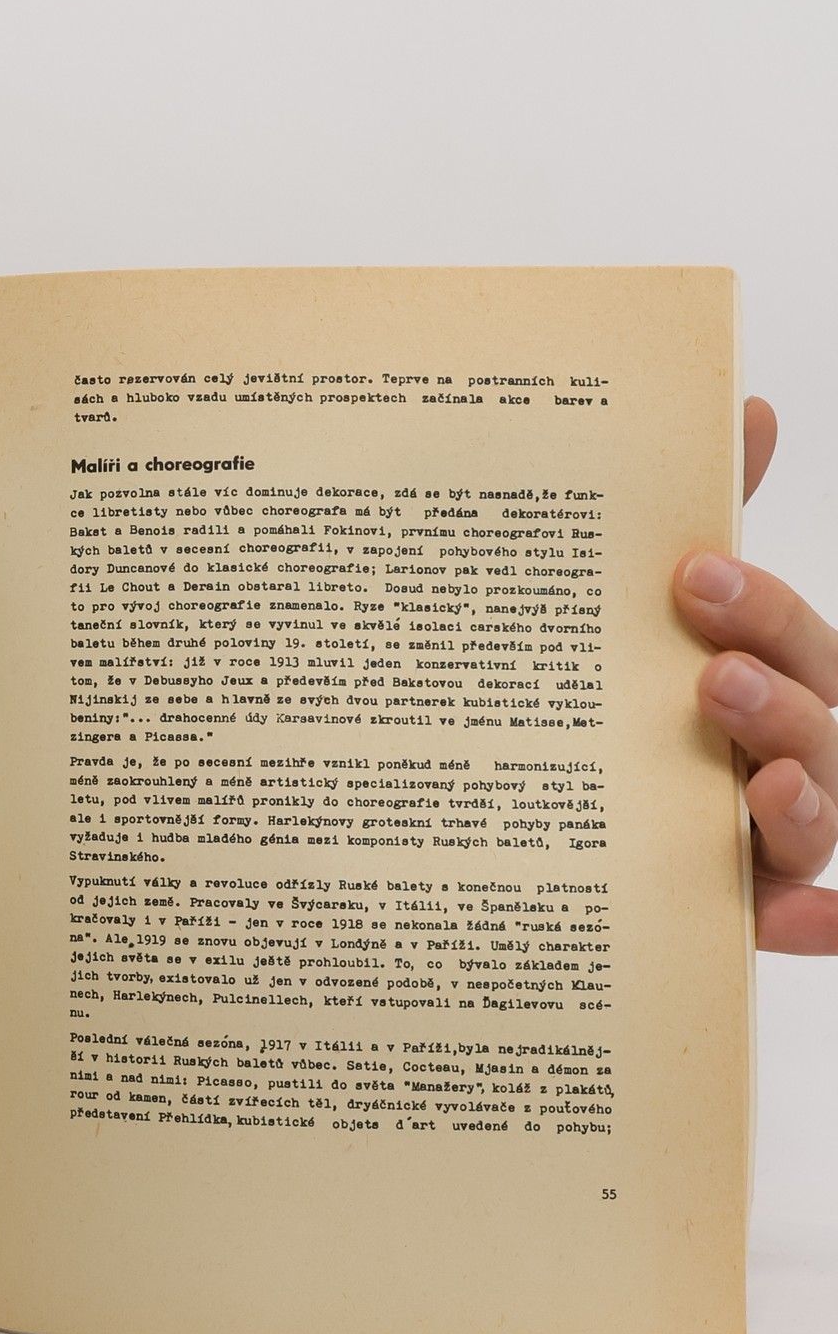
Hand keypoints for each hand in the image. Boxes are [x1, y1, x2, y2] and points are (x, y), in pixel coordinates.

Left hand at [674, 398, 837, 952]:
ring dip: (803, 799)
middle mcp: (781, 755)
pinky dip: (812, 925)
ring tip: (759, 784)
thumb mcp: (642, 620)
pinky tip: (798, 924)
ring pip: (816, 817)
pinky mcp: (742, 909)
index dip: (766, 609)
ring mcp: (767, 836)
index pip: (798, 641)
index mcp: (766, 680)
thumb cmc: (619, 701)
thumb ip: (695, 519)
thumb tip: (745, 407)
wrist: (526, 811)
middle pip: (817, 724)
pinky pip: (796, 923)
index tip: (694, 574)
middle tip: (709, 675)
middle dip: (777, 696)